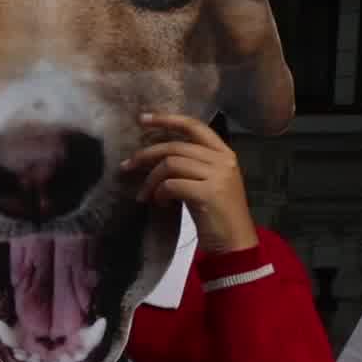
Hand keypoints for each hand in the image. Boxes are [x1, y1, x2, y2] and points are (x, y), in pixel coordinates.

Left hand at [130, 112, 255, 252]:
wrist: (234, 242)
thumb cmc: (216, 214)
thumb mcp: (207, 182)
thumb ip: (190, 165)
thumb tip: (154, 157)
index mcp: (225, 153)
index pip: (195, 127)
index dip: (168, 120)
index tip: (143, 119)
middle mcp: (224, 160)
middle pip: (175, 147)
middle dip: (145, 156)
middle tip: (126, 167)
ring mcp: (218, 176)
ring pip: (170, 165)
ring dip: (150, 180)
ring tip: (145, 196)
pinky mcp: (209, 193)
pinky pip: (171, 185)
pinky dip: (159, 194)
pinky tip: (161, 204)